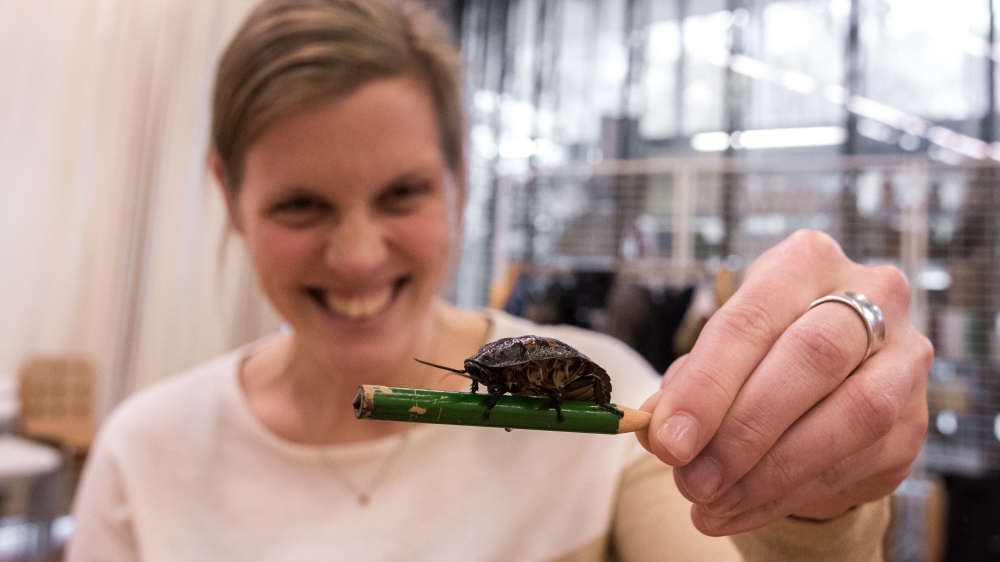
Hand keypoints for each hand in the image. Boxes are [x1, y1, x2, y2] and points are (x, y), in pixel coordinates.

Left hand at [636, 230, 931, 535]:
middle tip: (691, 478)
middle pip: (811, 357)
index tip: (669, 440)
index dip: (707, 383)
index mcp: (804, 262)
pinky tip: (741, 510)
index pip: (753, 318)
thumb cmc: (760, 356)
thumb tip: (659, 431)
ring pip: (850, 414)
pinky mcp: (915, 420)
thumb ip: (689, 386)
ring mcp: (903, 357)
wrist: (827, 383)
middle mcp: (870, 295)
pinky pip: (856, 462)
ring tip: (711, 502)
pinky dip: (788, 495)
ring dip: (769, 472)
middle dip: (742, 429)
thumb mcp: (719, 356)